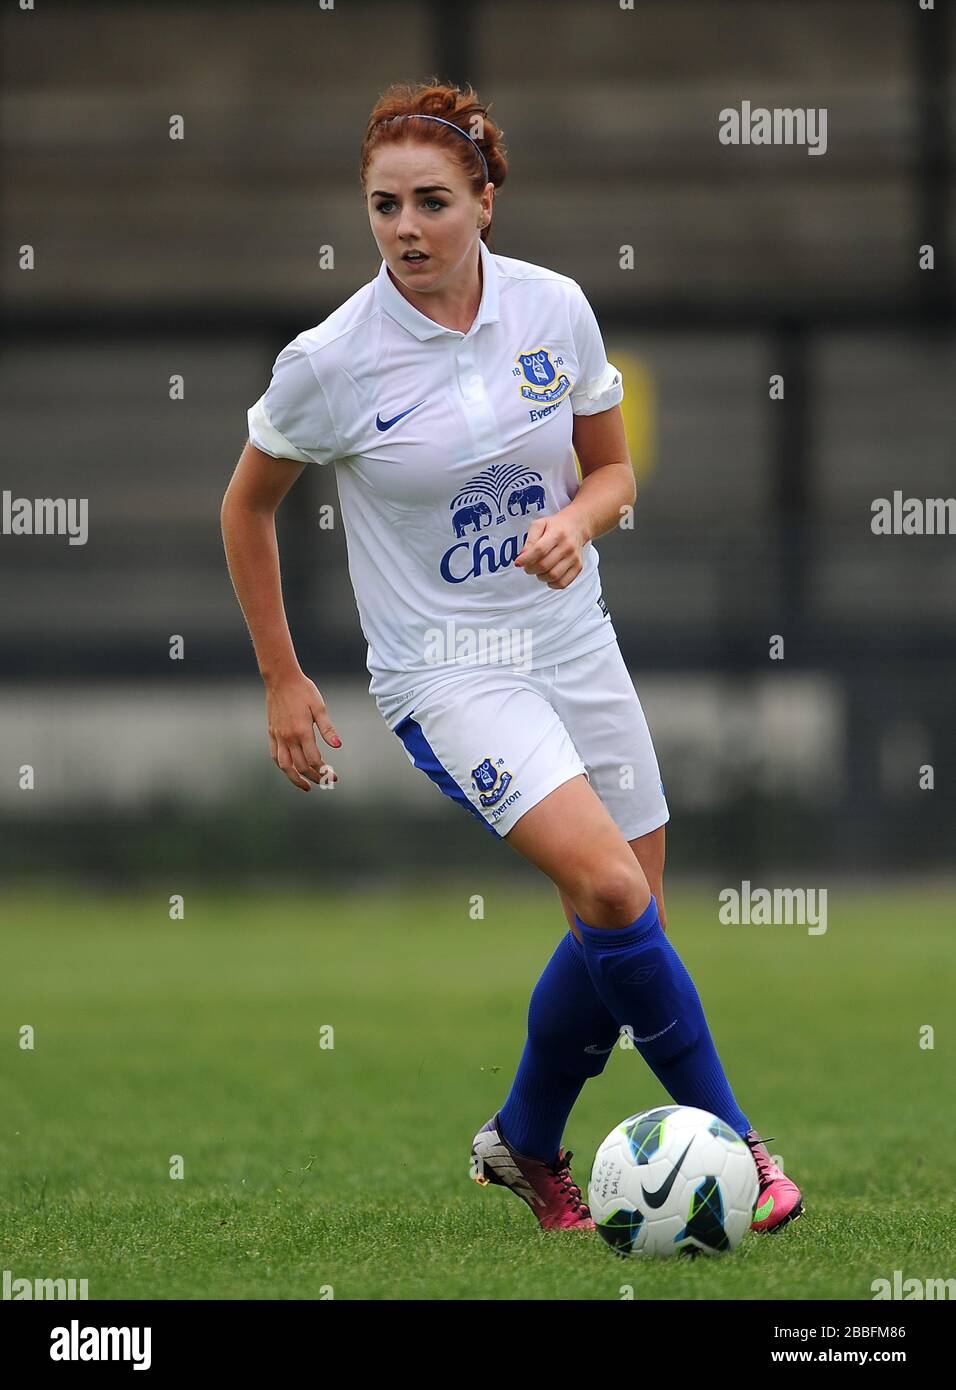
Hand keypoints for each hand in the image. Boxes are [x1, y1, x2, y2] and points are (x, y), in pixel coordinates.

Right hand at [265, 671, 340, 792]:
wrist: (281, 679)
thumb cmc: (303, 691)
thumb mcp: (319, 707)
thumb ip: (328, 728)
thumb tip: (338, 745)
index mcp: (302, 731)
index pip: (314, 760)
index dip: (324, 771)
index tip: (333, 776)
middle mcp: (288, 737)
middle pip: (301, 767)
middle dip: (314, 777)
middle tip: (325, 782)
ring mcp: (278, 736)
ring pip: (285, 766)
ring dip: (295, 779)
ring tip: (306, 786)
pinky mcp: (272, 733)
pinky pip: (275, 756)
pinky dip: (283, 767)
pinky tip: (290, 770)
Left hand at [513, 511, 588, 588]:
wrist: (576, 527)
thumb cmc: (556, 526)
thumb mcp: (539, 525)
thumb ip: (530, 539)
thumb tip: (523, 555)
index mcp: (557, 533)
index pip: (539, 550)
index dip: (526, 559)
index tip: (518, 562)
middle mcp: (567, 546)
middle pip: (545, 565)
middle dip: (530, 569)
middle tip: (527, 566)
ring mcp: (574, 558)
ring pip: (553, 576)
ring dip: (540, 576)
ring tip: (538, 570)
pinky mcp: (578, 567)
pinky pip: (563, 583)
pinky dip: (552, 584)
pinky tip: (548, 576)